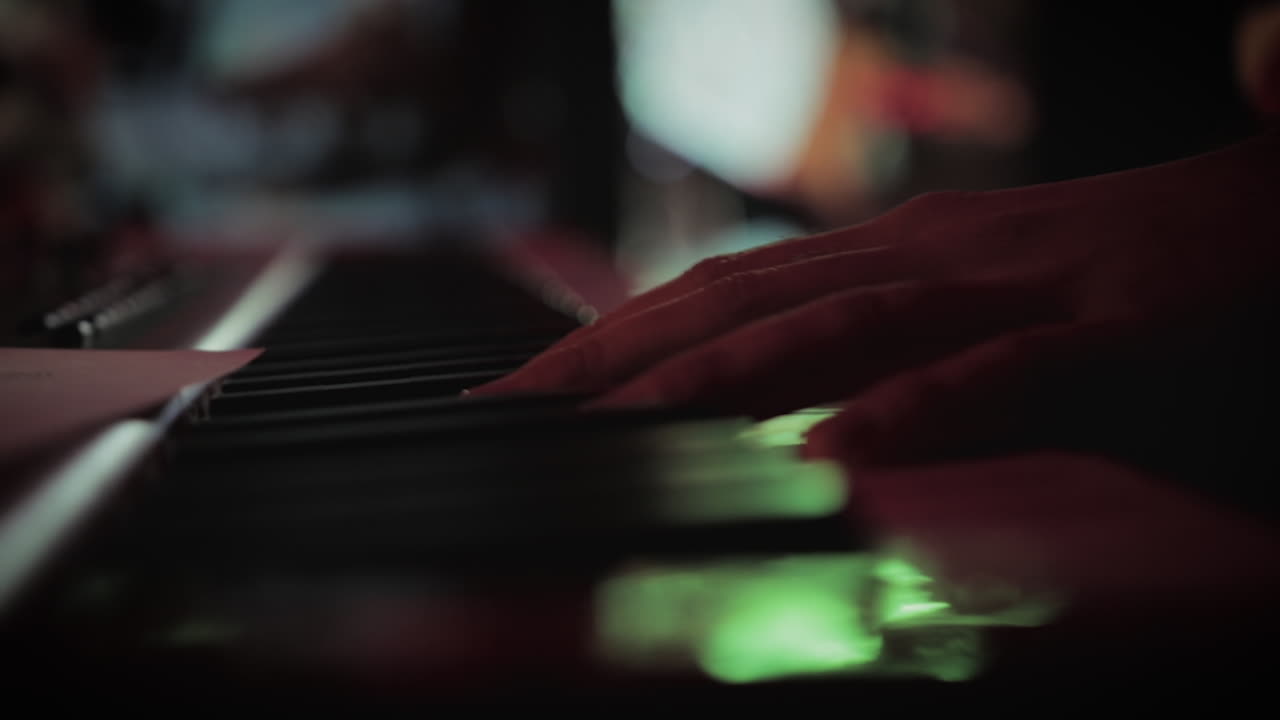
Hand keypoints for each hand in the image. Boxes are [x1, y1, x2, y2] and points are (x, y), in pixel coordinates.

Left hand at [474, 131, 1279, 475]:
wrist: (1253, 213)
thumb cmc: (1099, 266)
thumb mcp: (958, 301)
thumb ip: (869, 343)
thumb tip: (778, 402)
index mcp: (883, 251)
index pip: (721, 289)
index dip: (615, 331)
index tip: (527, 383)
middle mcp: (916, 253)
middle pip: (741, 297)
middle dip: (621, 349)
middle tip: (520, 398)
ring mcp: (996, 283)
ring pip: (834, 322)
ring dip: (720, 372)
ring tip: (620, 418)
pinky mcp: (1085, 324)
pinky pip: (984, 370)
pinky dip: (906, 406)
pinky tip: (835, 449)